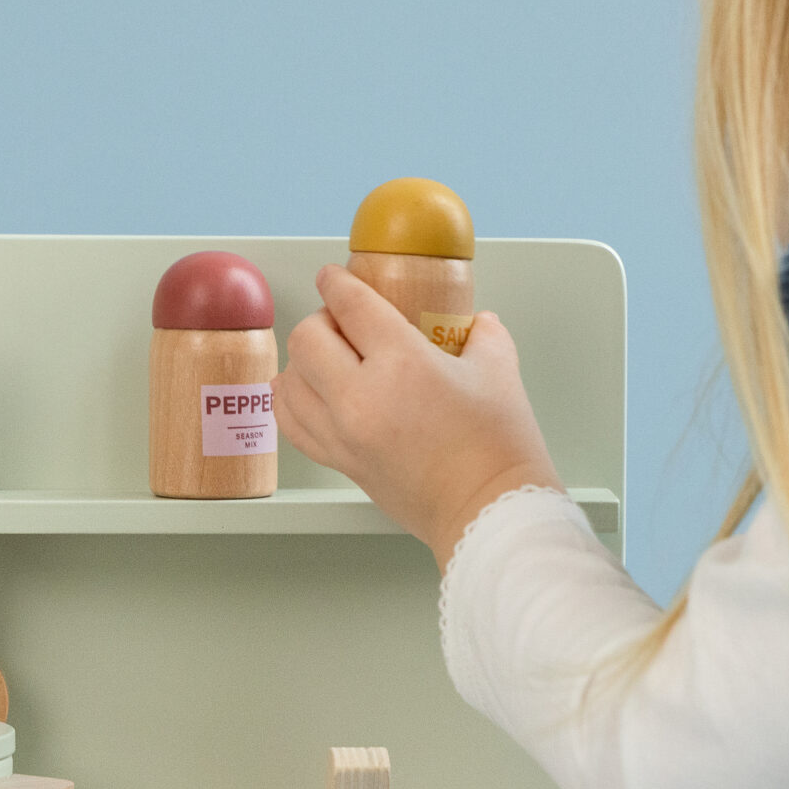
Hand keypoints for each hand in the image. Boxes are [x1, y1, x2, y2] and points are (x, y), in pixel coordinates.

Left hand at [275, 265, 562, 568]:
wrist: (488, 512)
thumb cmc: (498, 450)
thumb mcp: (499, 373)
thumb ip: (484, 336)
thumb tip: (478, 323)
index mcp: (402, 363)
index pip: (350, 305)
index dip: (336, 282)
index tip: (333, 276)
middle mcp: (361, 396)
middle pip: (307, 338)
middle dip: (320, 319)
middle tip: (341, 321)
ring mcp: (343, 433)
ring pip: (289, 381)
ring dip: (301, 361)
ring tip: (324, 357)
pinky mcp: (341, 462)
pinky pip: (292, 423)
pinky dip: (290, 400)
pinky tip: (303, 392)